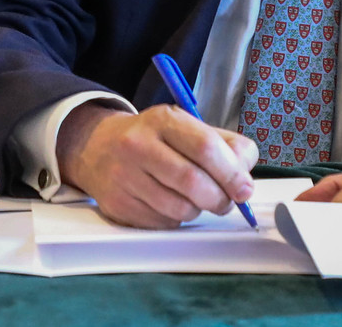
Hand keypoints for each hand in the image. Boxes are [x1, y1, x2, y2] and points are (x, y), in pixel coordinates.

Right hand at [56, 101, 258, 228]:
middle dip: (220, 199)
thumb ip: (224, 145)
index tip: (244, 189)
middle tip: (225, 201)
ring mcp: (124, 176)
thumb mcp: (185, 127)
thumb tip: (245, 176)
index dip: (232, 173)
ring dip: (198, 210)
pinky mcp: (117, 204)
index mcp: (162, 120)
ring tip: (193, 198)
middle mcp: (138, 144)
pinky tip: (168, 202)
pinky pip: (163, 222)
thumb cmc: (152, 139)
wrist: (96, 147)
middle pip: (194, 182)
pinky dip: (176, 218)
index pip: (205, 147)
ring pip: (180, 208)